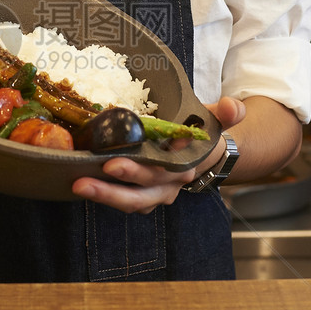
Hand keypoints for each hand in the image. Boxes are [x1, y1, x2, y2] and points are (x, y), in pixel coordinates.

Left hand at [70, 96, 245, 213]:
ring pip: (130, 202)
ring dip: (103, 197)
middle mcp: (170, 184)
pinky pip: (124, 201)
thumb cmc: (203, 132)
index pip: (160, 172)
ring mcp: (156, 193)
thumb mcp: (216, 118)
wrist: (209, 153)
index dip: (138, 172)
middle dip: (111, 190)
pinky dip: (104, 196)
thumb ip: (227, 112)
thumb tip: (233, 107)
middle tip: (83, 180)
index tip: (114, 164)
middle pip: (140, 193)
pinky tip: (80, 183)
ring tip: (77, 185)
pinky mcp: (144, 195)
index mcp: (185, 166)